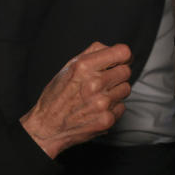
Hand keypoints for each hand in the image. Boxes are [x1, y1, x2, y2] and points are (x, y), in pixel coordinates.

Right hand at [19, 42, 131, 158]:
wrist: (48, 126)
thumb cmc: (57, 95)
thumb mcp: (69, 66)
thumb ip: (92, 52)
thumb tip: (113, 49)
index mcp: (84, 66)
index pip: (123, 53)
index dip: (124, 56)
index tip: (120, 60)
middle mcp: (94, 84)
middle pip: (126, 71)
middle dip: (117, 73)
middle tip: (104, 80)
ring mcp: (102, 103)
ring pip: (126, 89)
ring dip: (116, 91)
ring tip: (99, 95)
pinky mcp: (107, 119)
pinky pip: (121, 106)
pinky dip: (113, 107)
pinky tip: (98, 108)